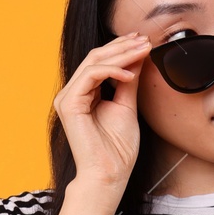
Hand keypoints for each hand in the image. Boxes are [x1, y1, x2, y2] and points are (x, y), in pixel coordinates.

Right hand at [53, 33, 150, 191]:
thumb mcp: (127, 107)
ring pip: (93, 62)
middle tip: (145, 40)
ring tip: (143, 50)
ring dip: (120, 54)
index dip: (122, 49)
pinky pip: (90, 76)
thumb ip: (129, 82)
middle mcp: (73, 93)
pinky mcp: (69, 104)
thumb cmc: (118, 149)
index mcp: (84, 93)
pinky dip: (112, 70)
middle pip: (96, 57)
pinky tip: (130, 73)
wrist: (109, 174)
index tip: (145, 42)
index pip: (101, 61)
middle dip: (122, 46)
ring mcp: (68, 97)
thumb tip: (138, 58)